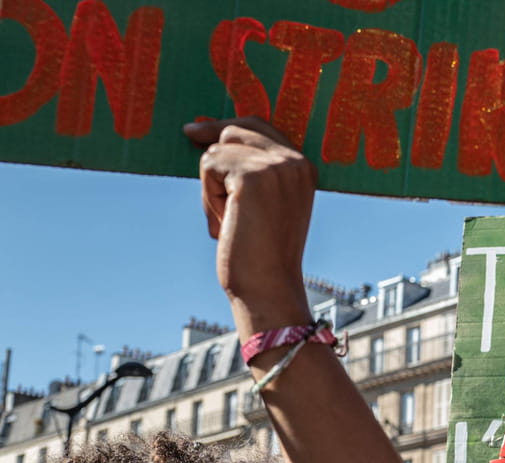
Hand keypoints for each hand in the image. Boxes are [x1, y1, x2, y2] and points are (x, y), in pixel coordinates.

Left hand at [184, 118, 316, 334]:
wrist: (267, 287)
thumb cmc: (260, 254)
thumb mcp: (264, 203)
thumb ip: (252, 170)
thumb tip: (206, 131)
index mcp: (305, 168)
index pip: (260, 127)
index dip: (225, 126)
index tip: (195, 130)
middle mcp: (296, 162)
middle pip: (236, 131)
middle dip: (215, 161)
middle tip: (210, 189)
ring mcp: (277, 167)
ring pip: (218, 150)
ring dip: (211, 186)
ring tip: (228, 220)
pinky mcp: (253, 176)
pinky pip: (209, 165)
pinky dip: (208, 196)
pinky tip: (224, 222)